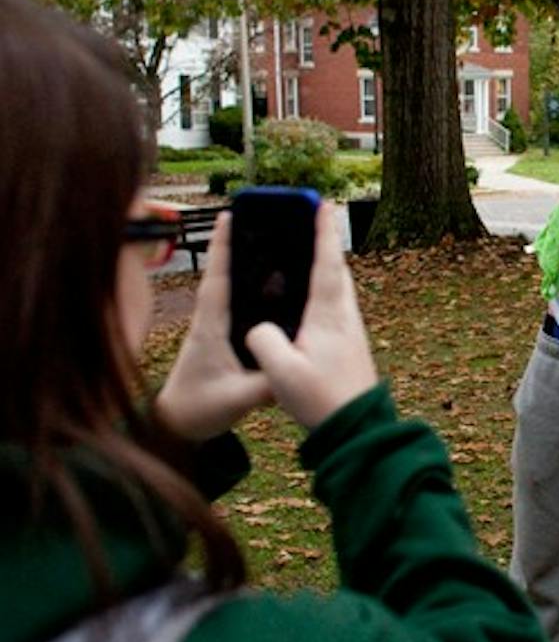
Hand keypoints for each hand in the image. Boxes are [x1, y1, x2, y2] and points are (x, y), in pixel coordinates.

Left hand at [155, 213, 272, 441]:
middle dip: (239, 244)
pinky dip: (249, 288)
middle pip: (226, 274)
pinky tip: (270, 286)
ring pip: (231, 289)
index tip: (230, 217)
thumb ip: (268, 385)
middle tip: (258, 217)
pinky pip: (237, 306)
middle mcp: (210, 322)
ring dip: (246, 265)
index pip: (218, 280)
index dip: (224, 249)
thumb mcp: (238, 399)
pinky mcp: (218, 339)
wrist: (177, 425)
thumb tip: (298, 367)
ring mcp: (213, 329)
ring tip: (270, 242)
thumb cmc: (200, 409)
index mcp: (211, 328)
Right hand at [245, 204, 378, 429]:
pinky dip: (324, 291)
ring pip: (339, 290)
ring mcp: (351, 333)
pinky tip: (311, 301)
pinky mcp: (349, 347)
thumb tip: (260, 328)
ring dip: (325, 268)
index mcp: (329, 316)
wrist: (357, 431)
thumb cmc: (322, 400)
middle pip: (336, 271)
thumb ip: (264, 340)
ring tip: (307, 254)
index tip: (321, 203)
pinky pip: (335, 307)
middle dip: (324, 244)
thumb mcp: (281, 371)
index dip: (321, 232)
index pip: (325, 263)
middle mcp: (345, 318)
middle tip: (312, 221)